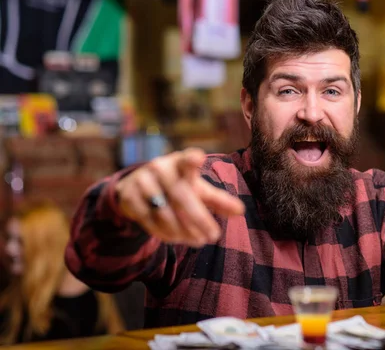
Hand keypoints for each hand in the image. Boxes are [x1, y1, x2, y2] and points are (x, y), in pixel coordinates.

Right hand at [115, 149, 245, 246]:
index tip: (198, 158)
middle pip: (180, 196)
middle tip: (214, 236)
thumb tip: (240, 211)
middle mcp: (159, 168)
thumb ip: (218, 199)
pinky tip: (178, 239)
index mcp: (179, 162)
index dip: (191, 159)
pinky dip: (165, 233)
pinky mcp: (129, 198)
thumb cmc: (178, 186)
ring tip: (199, 241)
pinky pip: (148, 220)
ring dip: (183, 230)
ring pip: (164, 212)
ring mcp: (141, 182)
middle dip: (199, 219)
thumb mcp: (198, 189)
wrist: (137, 186)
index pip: (186, 160)